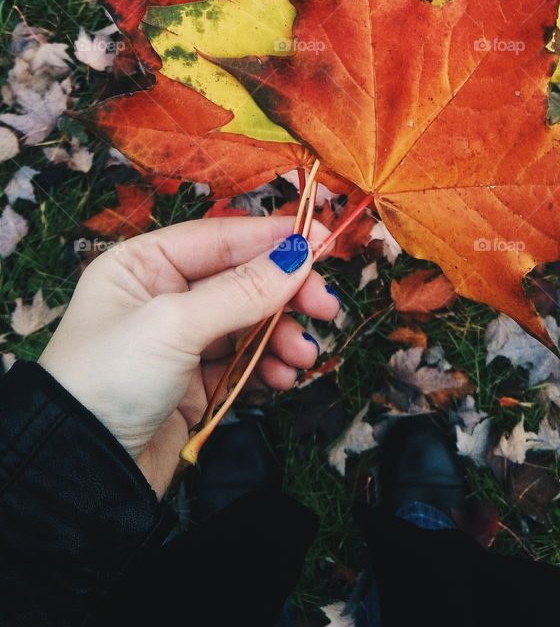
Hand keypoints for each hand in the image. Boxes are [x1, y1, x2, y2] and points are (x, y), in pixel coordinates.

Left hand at [39, 216, 338, 495]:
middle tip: (326, 307)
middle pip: (240, 280)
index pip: (219, 237)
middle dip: (285, 293)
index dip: (272, 238)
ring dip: (280, 336)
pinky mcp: (192, 385)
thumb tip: (299, 255)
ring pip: (247, 323)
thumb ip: (241, 290)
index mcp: (141, 265)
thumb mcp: (174, 324)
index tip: (325, 241)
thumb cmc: (110, 379)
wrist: (82, 473)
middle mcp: (159, 296)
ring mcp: (177, 342)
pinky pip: (242, 364)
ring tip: (303, 357)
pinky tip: (283, 377)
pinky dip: (267, 367)